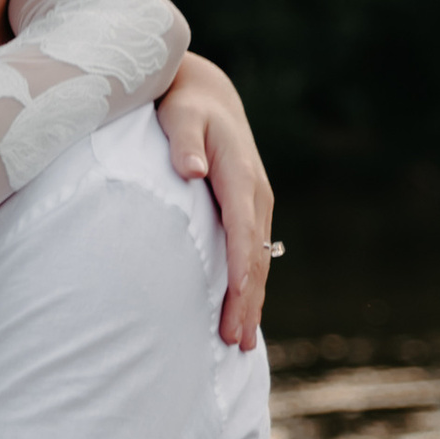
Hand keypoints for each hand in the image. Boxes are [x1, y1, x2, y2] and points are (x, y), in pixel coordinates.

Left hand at [157, 53, 276, 351]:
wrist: (207, 95)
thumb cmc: (185, 107)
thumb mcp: (180, 116)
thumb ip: (182, 142)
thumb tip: (192, 171)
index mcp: (240, 175)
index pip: (243, 230)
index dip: (240, 269)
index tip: (235, 302)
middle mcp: (255, 194)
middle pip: (255, 257)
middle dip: (248, 300)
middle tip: (237, 341)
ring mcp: (256, 205)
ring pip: (259, 261)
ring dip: (252, 302)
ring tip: (242, 342)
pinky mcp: (250, 213)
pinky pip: (253, 256)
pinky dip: (249, 288)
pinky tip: (241, 315)